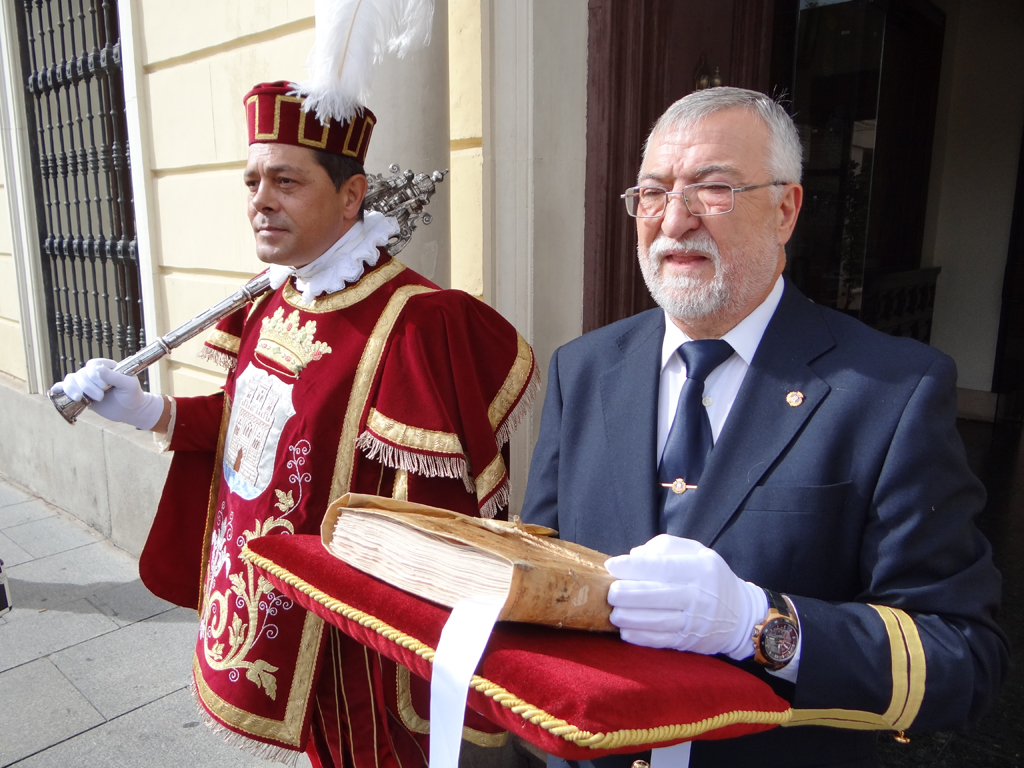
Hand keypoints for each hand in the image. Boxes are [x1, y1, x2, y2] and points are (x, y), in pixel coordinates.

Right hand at [52, 358, 164, 429]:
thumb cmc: (132, 395)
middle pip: (81, 374)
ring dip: (73, 389)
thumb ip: (114, 376)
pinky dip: (58, 389)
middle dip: (88, 387)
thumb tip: (95, 368)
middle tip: (101, 397)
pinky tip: (53, 392)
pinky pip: (64, 388)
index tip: (106, 386)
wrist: (130, 410)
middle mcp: (94, 373)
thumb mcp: (129, 385)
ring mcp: (86, 383)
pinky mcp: (81, 394)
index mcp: (106, 366)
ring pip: (70, 380)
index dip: (95, 376)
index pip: (92, 365)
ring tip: (80, 399)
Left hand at [606, 534, 766, 658]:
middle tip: (609, 592)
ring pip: (657, 620)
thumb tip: (636, 554)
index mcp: (699, 569)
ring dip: (630, 618)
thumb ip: (666, 547)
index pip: (663, 567)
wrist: (740, 616)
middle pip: (657, 595)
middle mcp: (698, 596)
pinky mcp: (688, 641)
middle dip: (628, 594)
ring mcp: (694, 621)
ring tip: (613, 613)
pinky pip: (661, 640)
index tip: (612, 564)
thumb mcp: (697, 552)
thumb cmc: (711, 577)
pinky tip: (625, 632)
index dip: (635, 566)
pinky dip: (641, 637)